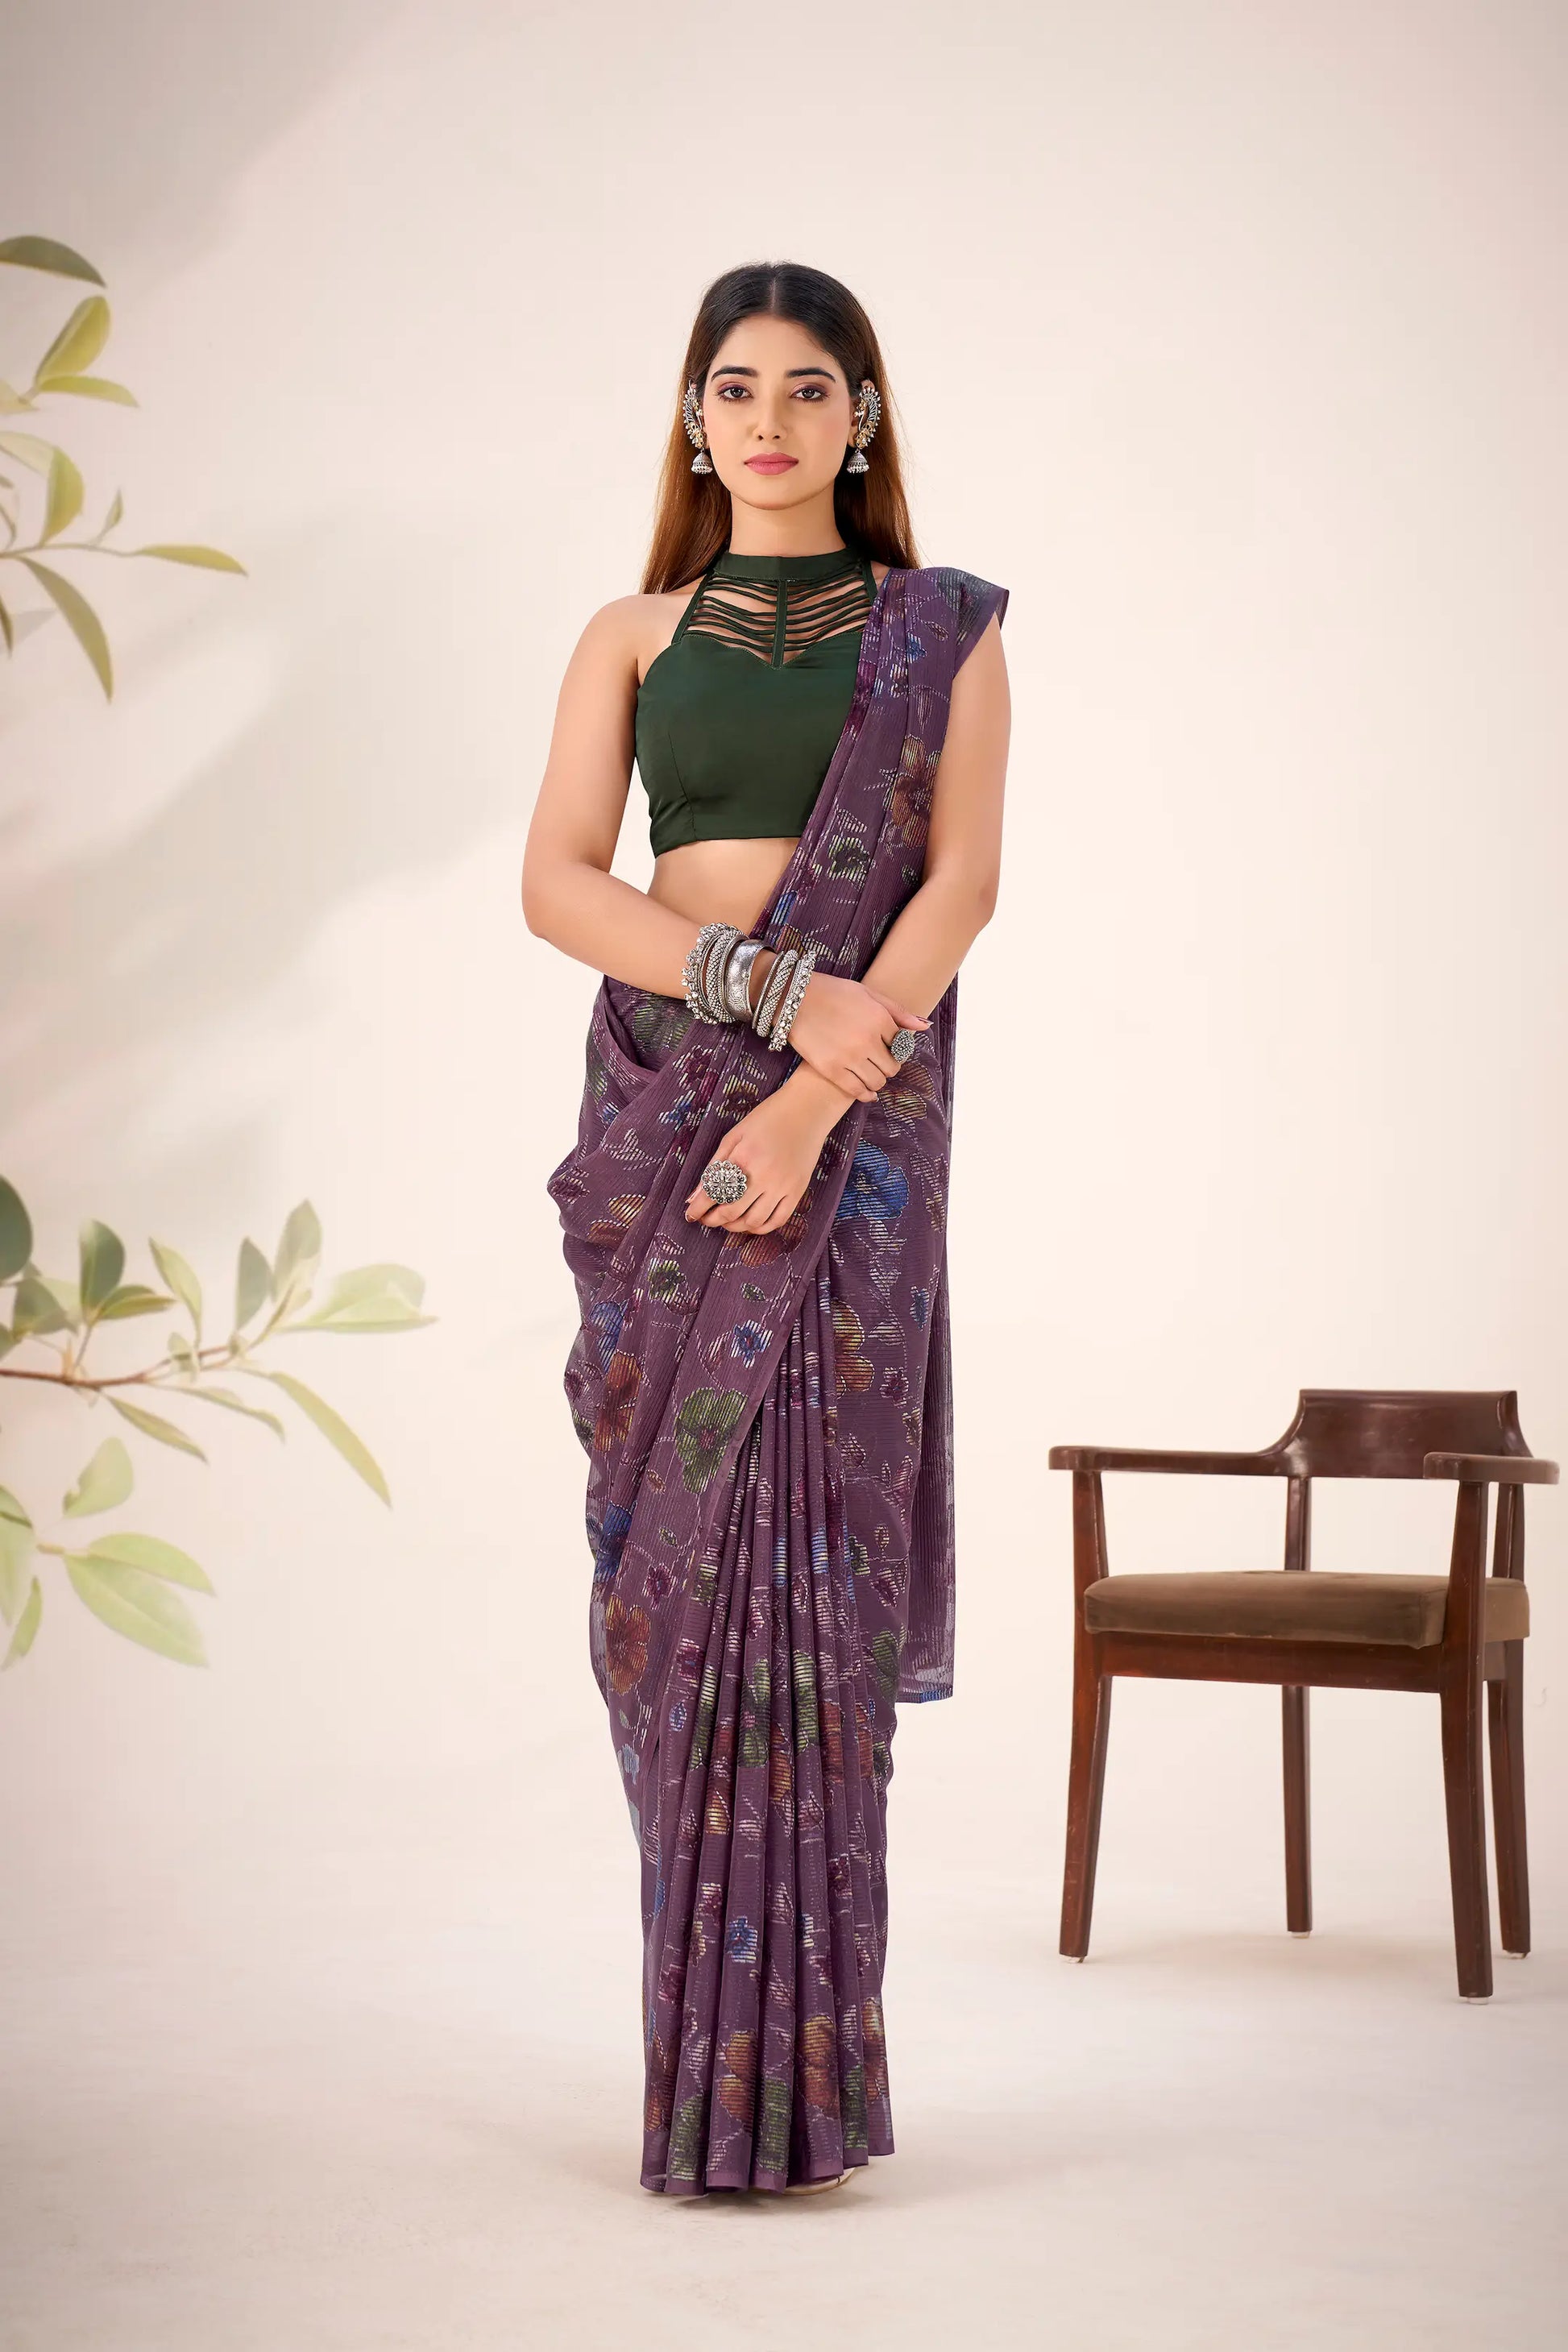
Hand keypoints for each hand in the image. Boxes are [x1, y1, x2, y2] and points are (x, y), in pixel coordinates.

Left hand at [684, 1075, 841, 1234]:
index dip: (698, 1208)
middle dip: (713, 1220)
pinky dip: (761, 1228)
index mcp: (743, 1158)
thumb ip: (714, 1166)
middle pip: (731, 1212)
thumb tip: (695, 1195)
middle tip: (705, 1219)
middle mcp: (763, 1175)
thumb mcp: (734, 1136)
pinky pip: (778, 1220)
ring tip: (727, 1221)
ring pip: (753, 1221)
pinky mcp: (797, 1191)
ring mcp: (782, 1185)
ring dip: (735, 1227)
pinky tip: (750, 1223)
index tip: (690, 1214)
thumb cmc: (766, 1119)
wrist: (806, 1110)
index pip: (713, 1193)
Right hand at [782, 971, 928, 1101]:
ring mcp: (849, 1057)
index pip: (901, 1045)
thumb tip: (925, 1027)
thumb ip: (898, 1012)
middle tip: (880, 1061)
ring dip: (878, 1080)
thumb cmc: (832, 992)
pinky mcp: (831, 1070)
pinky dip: (865, 1095)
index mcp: (879, 1019)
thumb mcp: (868, 994)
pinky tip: (867, 1092)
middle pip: (892, 1067)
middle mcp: (867, 1040)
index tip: (889, 1047)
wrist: (793, 998)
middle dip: (889, 1065)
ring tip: (871, 1073)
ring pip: (877, 1081)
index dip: (896, 1048)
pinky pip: (857, 1091)